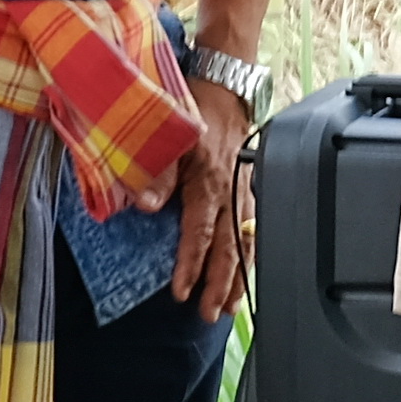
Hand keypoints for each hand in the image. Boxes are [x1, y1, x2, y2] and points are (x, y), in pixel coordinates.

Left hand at [172, 75, 254, 319]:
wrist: (226, 87)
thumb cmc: (194, 109)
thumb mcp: (168, 134)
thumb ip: (156, 171)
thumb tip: (145, 205)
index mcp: (209, 182)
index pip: (200, 233)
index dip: (191, 265)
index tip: (183, 293)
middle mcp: (231, 192)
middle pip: (229, 248)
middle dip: (221, 284)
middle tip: (212, 314)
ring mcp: (245, 191)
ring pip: (247, 242)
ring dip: (239, 276)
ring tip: (232, 305)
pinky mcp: (252, 188)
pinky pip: (255, 229)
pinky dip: (252, 254)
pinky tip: (249, 271)